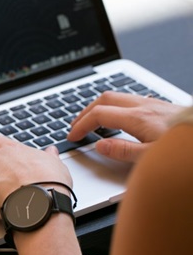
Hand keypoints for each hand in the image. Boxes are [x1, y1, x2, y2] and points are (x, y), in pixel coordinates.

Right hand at [67, 91, 183, 161]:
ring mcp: (154, 104)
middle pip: (104, 99)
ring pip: (118, 96)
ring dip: (100, 107)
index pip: (99, 115)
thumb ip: (123, 151)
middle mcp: (144, 106)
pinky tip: (120, 120)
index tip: (73, 136)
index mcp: (138, 118)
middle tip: (76, 125)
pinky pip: (131, 100)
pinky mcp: (163, 107)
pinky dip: (116, 107)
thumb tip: (99, 146)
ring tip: (93, 121)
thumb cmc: (185, 150)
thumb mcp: (152, 158)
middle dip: (85, 111)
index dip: (81, 125)